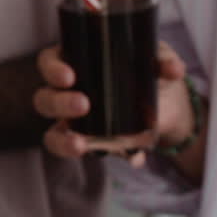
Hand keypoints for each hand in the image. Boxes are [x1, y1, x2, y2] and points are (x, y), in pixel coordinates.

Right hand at [34, 43, 189, 164]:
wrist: (168, 105)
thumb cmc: (149, 72)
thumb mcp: (157, 60)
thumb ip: (163, 60)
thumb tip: (172, 69)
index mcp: (75, 63)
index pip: (48, 62)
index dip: (53, 69)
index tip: (70, 76)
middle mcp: (66, 93)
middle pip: (44, 99)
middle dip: (59, 103)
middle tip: (83, 105)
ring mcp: (73, 122)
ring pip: (52, 132)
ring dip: (63, 139)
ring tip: (80, 144)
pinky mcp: (87, 143)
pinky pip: (75, 152)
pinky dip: (90, 157)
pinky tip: (121, 157)